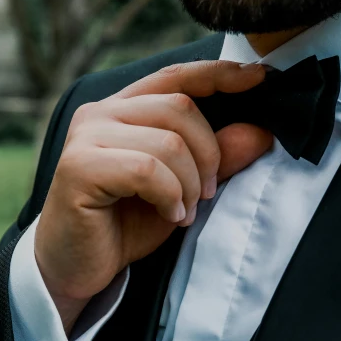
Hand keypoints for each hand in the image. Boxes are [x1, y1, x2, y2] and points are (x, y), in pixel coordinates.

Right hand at [34, 60, 271, 331]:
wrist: (79, 266)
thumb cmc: (127, 224)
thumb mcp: (184, 188)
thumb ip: (217, 159)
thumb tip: (261, 132)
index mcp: (125, 108)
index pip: (178, 76)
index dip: (220, 74)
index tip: (260, 77)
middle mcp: (101, 112)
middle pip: (181, 107)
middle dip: (209, 154)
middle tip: (206, 194)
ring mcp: (86, 136)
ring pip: (169, 141)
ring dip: (188, 184)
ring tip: (182, 212)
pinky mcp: (79, 167)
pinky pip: (148, 170)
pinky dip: (169, 196)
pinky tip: (167, 215)